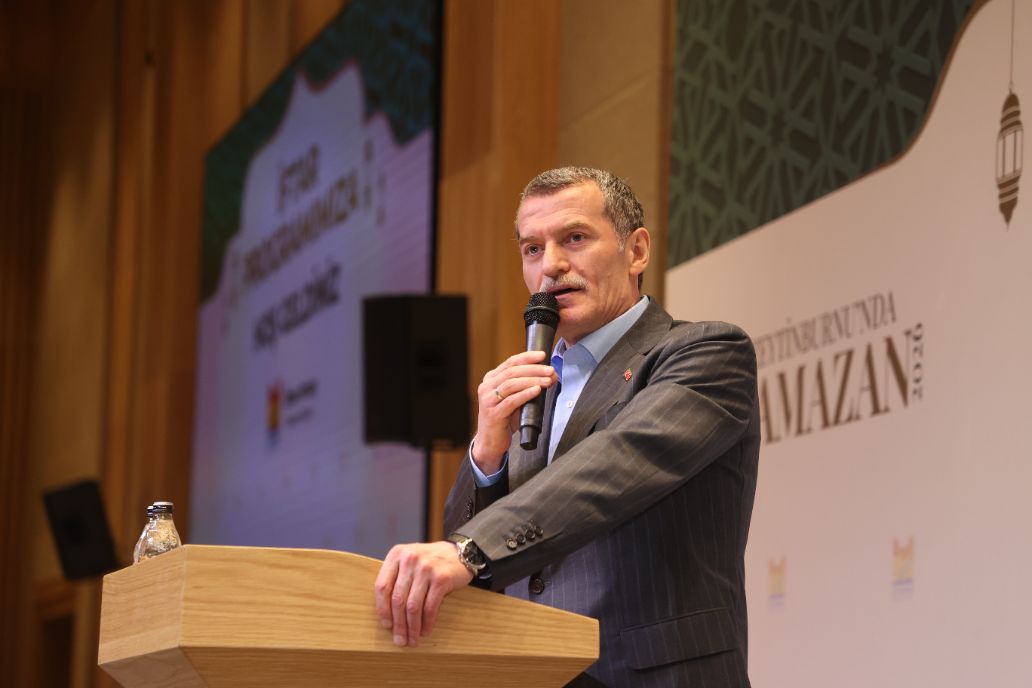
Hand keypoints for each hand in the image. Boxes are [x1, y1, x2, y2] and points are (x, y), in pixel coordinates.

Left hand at [373, 541, 473, 646]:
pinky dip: (427, 623)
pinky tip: (426, 630)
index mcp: (397, 554)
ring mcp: (426, 568)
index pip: (382, 587)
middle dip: (398, 625)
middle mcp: (410, 559)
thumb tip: (387, 615)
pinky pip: (430, 607)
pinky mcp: (442, 578)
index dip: (382, 610)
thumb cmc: (430, 562)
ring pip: (413, 606)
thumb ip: (396, 579)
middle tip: (400, 640)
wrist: (460, 553)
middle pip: (397, 600)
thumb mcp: (409, 561)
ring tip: (413, 639)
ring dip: (412, 628)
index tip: (386, 625)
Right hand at [473, 350, 557, 472]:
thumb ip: (529, 387)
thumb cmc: (505, 420)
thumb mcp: (516, 399)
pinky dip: (526, 394)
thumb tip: (551, 375)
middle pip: (512, 371)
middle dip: (534, 369)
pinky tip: (537, 390)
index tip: (543, 355)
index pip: (510, 362)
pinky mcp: (493, 414)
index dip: (527, 357)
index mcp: (491, 379)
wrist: (491, 443)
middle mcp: (487, 387)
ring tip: (547, 380)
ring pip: (511, 384)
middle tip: (550, 370)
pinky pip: (511, 400)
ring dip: (532, 380)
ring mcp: (488, 400)